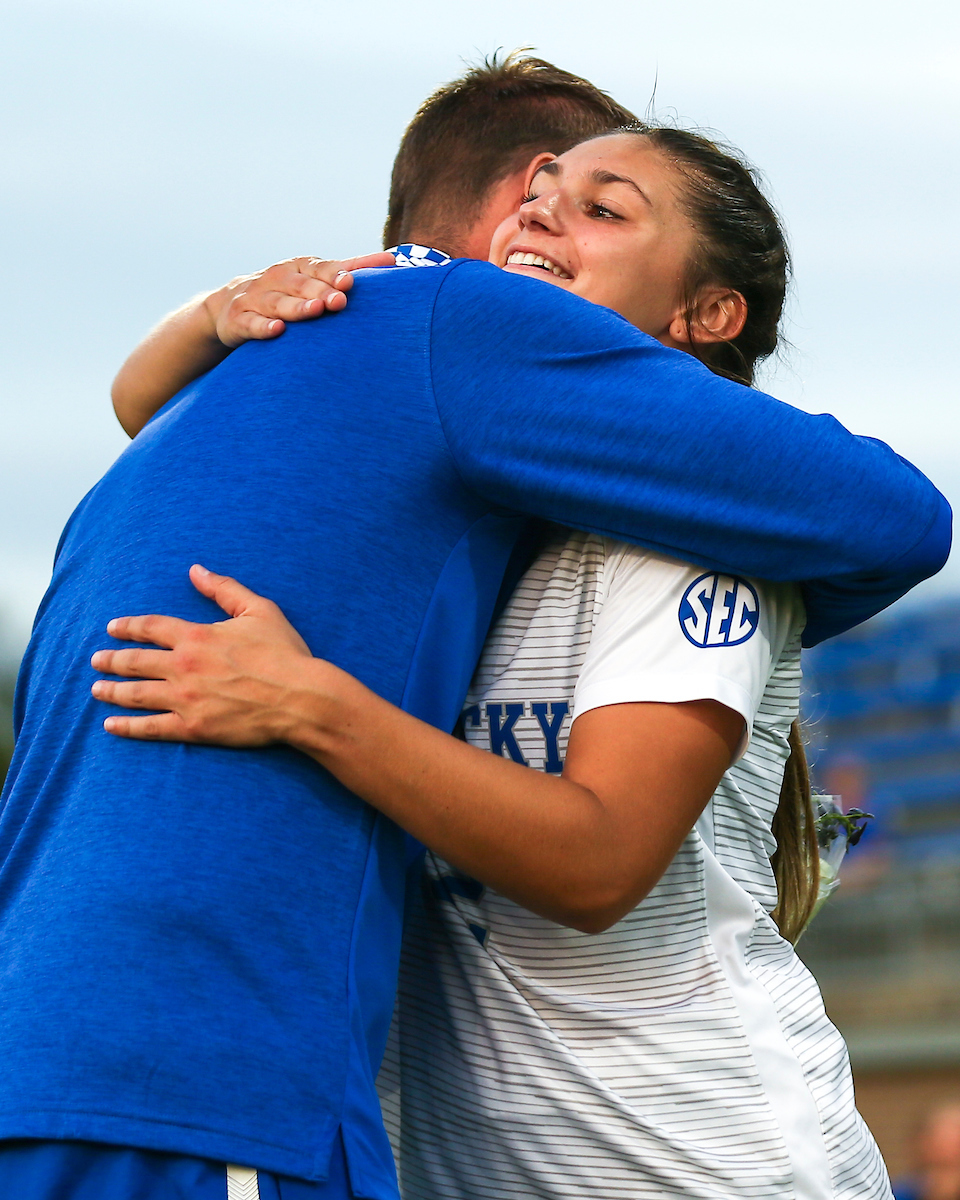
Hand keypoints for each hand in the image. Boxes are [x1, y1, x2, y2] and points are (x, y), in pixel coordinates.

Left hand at [91, 565, 322, 744]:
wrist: (301, 698)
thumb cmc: (285, 654)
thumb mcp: (259, 610)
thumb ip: (225, 589)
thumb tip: (196, 570)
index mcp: (197, 636)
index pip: (151, 628)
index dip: (129, 627)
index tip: (113, 628)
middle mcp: (183, 666)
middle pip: (135, 661)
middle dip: (111, 659)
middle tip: (96, 660)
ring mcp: (185, 699)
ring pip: (136, 694)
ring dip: (111, 690)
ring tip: (97, 689)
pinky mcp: (193, 727)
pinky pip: (151, 728)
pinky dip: (127, 727)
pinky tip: (110, 725)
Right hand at [205, 252, 395, 347]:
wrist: (230, 306)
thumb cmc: (287, 293)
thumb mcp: (313, 279)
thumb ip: (349, 270)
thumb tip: (394, 260)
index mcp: (300, 267)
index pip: (322, 268)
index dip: (335, 273)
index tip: (351, 281)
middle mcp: (279, 278)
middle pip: (302, 284)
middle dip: (320, 291)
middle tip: (340, 300)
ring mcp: (257, 298)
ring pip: (278, 302)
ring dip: (297, 307)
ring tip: (315, 311)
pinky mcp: (239, 319)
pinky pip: (251, 323)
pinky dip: (263, 326)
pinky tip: (277, 331)